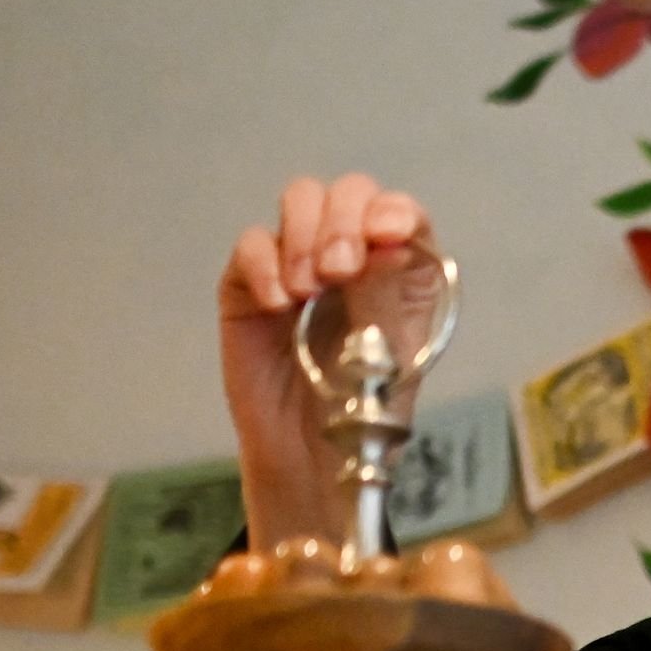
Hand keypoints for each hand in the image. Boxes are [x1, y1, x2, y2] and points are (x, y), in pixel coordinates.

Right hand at [217, 172, 433, 547]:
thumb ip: (391, 297)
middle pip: (349, 192)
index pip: (399, 211)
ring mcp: (299, 263)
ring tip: (309, 291)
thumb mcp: (392, 357)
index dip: (393, 211)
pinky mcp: (251, 284)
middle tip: (341, 271)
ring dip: (306, 235)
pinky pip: (251, 244)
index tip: (387, 235)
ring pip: (300, 200)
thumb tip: (394, 241)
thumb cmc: (363, 411)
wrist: (312, 458)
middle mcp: (352, 255)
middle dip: (344, 222)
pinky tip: (279, 304)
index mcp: (399, 270)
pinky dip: (264, 264)